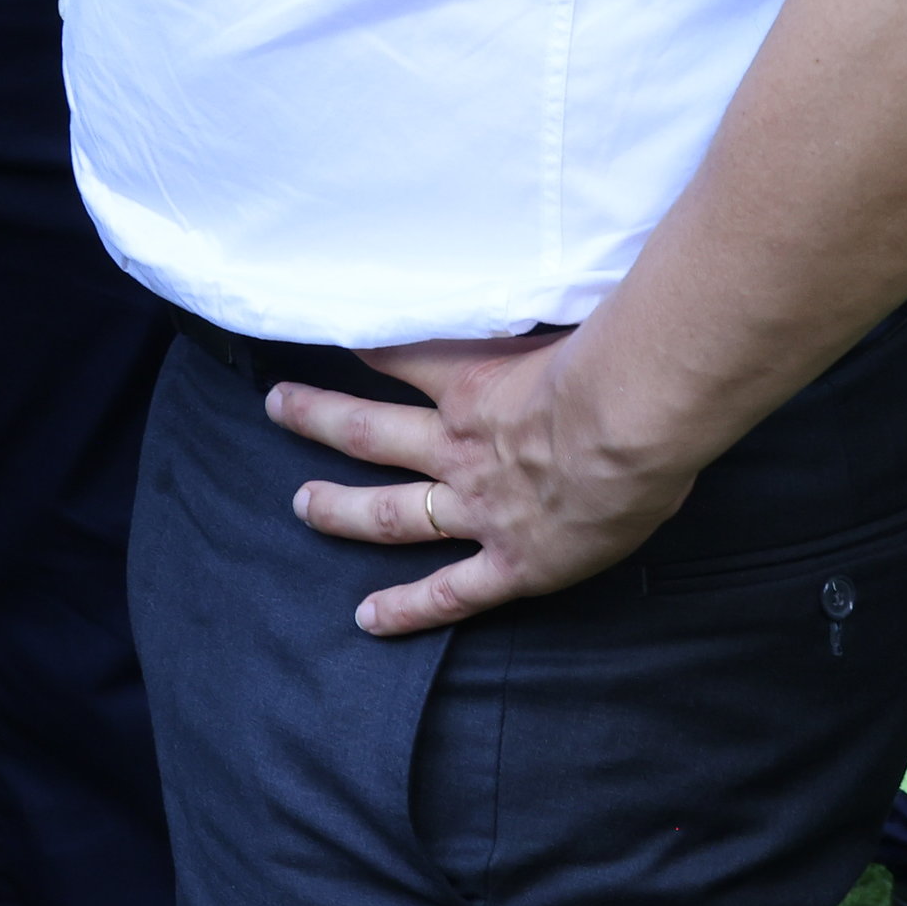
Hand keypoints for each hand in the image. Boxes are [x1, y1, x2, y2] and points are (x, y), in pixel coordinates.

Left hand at [270, 328, 700, 636]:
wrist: (628, 424)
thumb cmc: (616, 362)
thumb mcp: (567, 316)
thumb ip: (550, 307)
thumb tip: (562, 286)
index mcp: (477, 386)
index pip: (405, 355)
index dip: (368, 345)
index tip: (333, 332)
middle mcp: (461, 448)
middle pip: (371, 432)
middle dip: (319, 418)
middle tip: (278, 405)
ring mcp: (480, 510)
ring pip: (392, 513)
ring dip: (340, 510)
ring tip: (302, 505)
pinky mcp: (513, 565)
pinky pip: (448, 593)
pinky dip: (407, 609)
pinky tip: (369, 619)